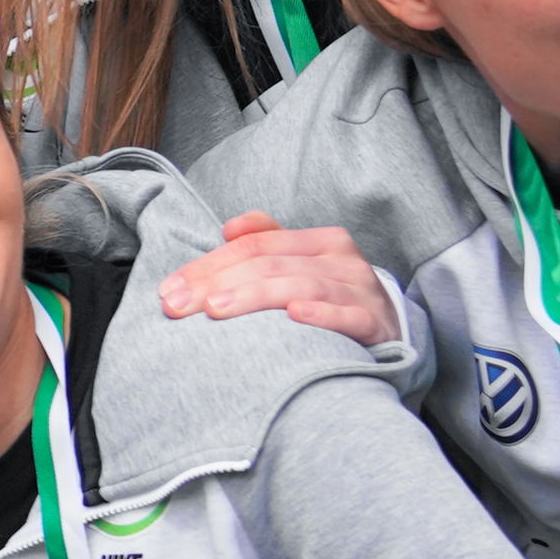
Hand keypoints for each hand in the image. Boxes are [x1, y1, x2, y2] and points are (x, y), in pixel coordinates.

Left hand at [156, 213, 403, 350]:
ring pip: (302, 286)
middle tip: (178, 306)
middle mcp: (341, 260)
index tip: (168, 291)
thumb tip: (229, 227)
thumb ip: (266, 243)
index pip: (252, 246)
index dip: (207, 266)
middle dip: (217, 283)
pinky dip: (321, 315)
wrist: (391, 331)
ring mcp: (360, 291)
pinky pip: (347, 317)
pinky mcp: (375, 323)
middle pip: (269, 264)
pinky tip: (294, 317)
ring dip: (256, 296)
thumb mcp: (302, 265)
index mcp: (320, 241)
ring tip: (217, 309)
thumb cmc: (333, 298)